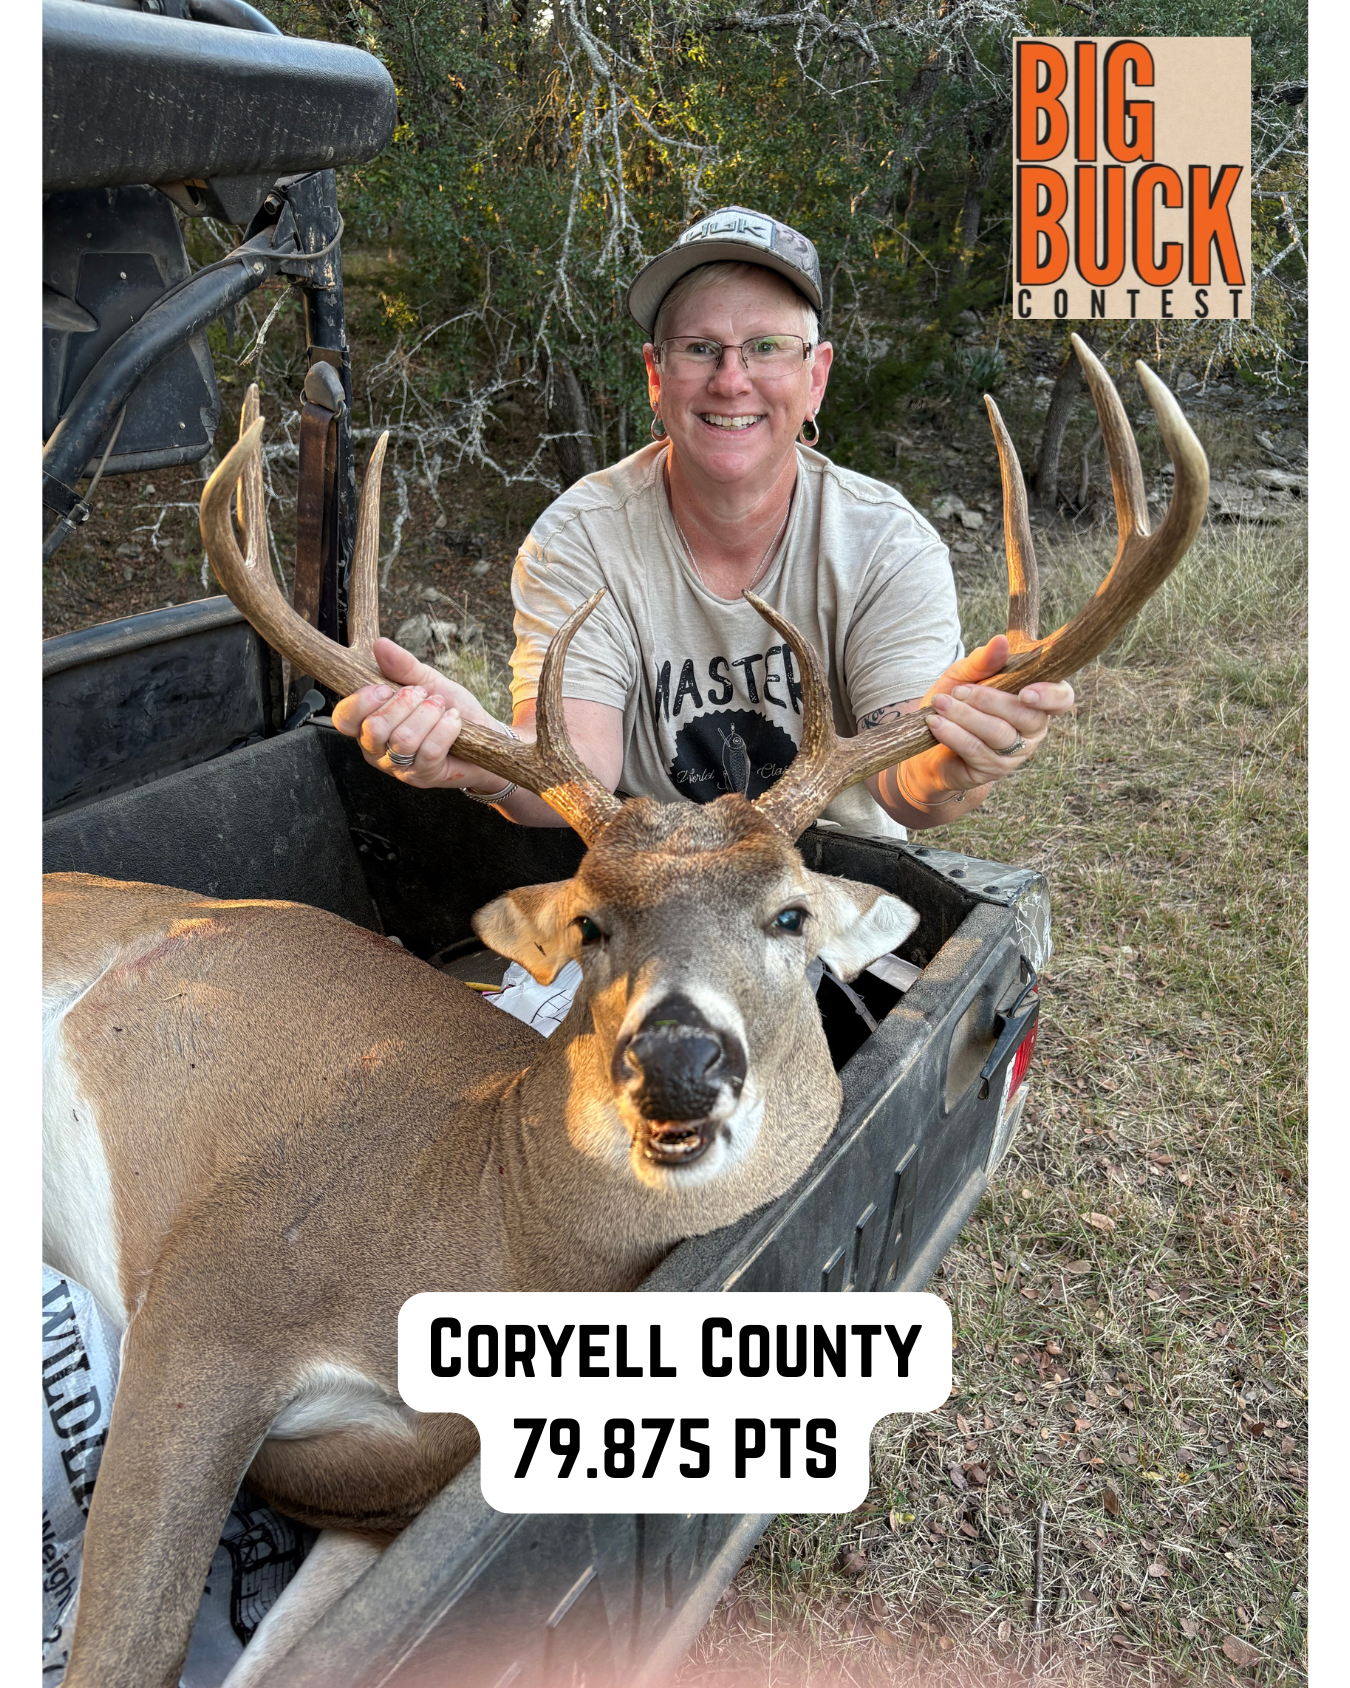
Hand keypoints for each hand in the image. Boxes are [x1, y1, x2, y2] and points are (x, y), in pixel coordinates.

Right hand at [330, 637, 504, 790]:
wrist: (483, 733)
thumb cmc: (447, 707)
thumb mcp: (425, 680)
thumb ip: (402, 665)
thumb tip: (380, 645)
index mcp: (368, 724)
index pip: (344, 719)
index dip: (361, 701)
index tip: (386, 688)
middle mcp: (376, 749)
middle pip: (374, 729)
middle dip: (404, 704)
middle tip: (424, 696)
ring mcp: (398, 766)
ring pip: (402, 741)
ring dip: (428, 716)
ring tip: (441, 707)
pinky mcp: (423, 776)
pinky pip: (428, 751)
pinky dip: (446, 729)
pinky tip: (454, 720)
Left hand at [918, 636, 1074, 793]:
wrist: (925, 740)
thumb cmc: (955, 701)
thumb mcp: (965, 675)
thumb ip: (984, 660)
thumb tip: (1000, 641)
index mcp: (1036, 699)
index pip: (1062, 699)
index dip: (1050, 696)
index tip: (1026, 692)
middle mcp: (1033, 729)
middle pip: (1026, 716)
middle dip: (988, 700)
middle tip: (958, 691)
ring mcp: (1016, 753)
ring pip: (999, 733)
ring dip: (966, 716)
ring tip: (940, 704)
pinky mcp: (993, 771)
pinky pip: (977, 751)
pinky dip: (954, 734)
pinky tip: (935, 723)